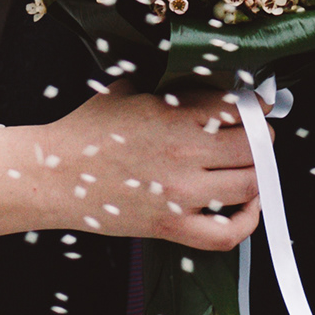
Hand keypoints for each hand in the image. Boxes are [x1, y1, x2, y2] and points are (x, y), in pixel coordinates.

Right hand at [31, 84, 260, 249]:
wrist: (53, 175)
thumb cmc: (85, 131)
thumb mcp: (127, 89)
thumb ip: (165, 85)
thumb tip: (197, 81)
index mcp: (175, 115)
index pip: (238, 108)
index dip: (254, 106)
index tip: (256, 106)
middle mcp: (186, 154)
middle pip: (254, 146)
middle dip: (262, 137)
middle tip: (258, 135)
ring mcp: (182, 194)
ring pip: (249, 185)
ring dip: (259, 173)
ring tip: (254, 166)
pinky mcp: (173, 227)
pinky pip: (227, 233)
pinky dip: (247, 221)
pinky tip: (247, 206)